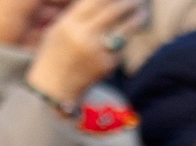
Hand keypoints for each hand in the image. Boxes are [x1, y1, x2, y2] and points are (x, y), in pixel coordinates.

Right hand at [27, 0, 142, 104]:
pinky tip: (128, 34)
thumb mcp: (58, 29)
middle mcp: (84, 36)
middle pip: (113, 12)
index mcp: (69, 24)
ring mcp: (97, 52)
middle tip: (138, 0)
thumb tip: (100, 3)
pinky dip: (125, 38)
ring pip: (124, 30)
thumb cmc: (55, 54)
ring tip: (142, 13)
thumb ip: (76, 14)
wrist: (54, 87)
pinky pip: (121, 47)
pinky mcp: (107, 65)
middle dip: (128, 3)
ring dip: (136, 19)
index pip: (95, 1)